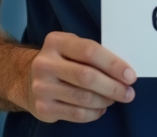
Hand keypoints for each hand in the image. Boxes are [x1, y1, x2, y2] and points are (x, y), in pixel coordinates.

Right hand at [18, 31, 136, 122]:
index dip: (113, 64)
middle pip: (87, 77)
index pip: (89, 51)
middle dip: (113, 87)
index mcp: (56, 42)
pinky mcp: (43, 108)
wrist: (26, 80)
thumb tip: (123, 71)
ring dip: (105, 100)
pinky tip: (100, 109)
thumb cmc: (61, 61)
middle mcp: (45, 63)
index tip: (130, 75)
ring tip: (114, 99)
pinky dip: (94, 113)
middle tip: (128, 92)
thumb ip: (92, 54)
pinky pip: (76, 114)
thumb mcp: (71, 47)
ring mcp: (42, 87)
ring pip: (83, 98)